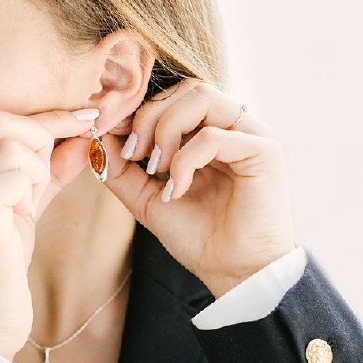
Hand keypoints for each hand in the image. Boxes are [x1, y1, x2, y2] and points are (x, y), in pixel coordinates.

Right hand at [0, 109, 94, 358]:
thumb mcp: (24, 210)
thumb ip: (48, 173)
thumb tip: (81, 139)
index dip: (48, 118)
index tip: (84, 120)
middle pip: (0, 121)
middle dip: (44, 136)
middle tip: (52, 172)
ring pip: (9, 146)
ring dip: (38, 170)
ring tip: (30, 203)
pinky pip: (6, 179)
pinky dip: (30, 188)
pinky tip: (25, 213)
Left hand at [103, 80, 294, 296]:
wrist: (234, 274)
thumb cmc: (198, 237)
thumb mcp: (147, 199)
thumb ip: (122, 170)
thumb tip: (97, 137)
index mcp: (210, 133)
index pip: (174, 96)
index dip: (139, 108)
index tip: (111, 131)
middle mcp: (233, 127)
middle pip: (185, 88)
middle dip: (148, 117)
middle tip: (134, 155)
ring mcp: (251, 135)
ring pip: (200, 98)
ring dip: (166, 129)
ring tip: (155, 167)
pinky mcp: (265, 151)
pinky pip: (214, 135)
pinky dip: (185, 160)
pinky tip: (177, 189)